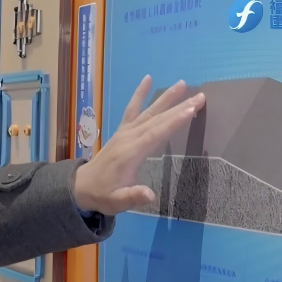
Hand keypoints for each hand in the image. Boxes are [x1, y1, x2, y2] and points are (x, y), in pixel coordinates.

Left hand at [72, 75, 204, 215]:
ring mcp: (124, 132)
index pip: (156, 134)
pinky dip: (139, 94)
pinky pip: (131, 109)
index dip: (174, 121)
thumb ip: (133, 197)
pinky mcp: (121, 131)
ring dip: (165, 98)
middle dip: (178, 108)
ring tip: (182, 84)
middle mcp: (128, 138)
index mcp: (130, 154)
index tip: (191, 109)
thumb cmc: (103, 195)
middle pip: (156, 120)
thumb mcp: (116, 202)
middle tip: (199, 97)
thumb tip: (150, 194)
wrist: (81, 186)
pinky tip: (147, 79)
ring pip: (147, 112)